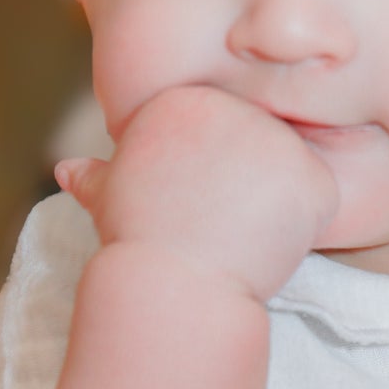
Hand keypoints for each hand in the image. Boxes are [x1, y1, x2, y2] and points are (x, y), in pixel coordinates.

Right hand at [55, 84, 339, 303]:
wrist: (172, 287)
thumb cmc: (137, 247)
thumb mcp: (112, 201)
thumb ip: (100, 178)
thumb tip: (68, 171)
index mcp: (183, 100)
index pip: (218, 134)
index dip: (207, 182)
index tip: (189, 210)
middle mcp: (232, 105)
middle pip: (256, 147)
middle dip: (243, 190)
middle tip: (216, 226)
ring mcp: (277, 138)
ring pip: (290, 172)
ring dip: (273, 207)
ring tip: (238, 235)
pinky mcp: (312, 175)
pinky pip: (319, 200)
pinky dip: (303, 228)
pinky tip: (269, 244)